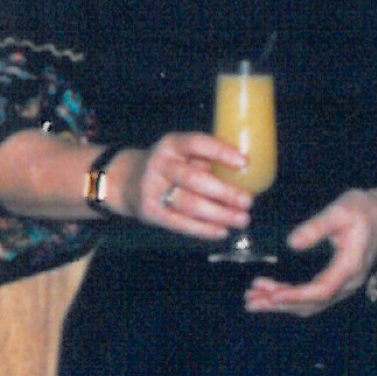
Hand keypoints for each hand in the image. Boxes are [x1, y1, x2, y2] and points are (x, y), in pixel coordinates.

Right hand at [119, 129, 257, 244]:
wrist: (127, 182)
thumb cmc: (170, 167)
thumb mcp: (182, 155)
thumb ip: (207, 162)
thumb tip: (248, 177)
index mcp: (172, 144)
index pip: (196, 143)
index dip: (221, 152)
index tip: (245, 162)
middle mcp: (159, 163)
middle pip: (194, 179)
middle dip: (225, 192)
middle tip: (248, 201)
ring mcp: (152, 188)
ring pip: (189, 204)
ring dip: (220, 214)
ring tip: (242, 219)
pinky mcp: (150, 211)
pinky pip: (180, 223)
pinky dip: (204, 229)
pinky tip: (222, 231)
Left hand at [247, 187, 376, 317]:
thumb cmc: (363, 210)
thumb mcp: (340, 211)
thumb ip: (317, 227)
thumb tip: (292, 243)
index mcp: (350, 266)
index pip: (321, 290)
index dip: (296, 295)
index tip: (271, 296)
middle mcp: (348, 283)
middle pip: (313, 304)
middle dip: (280, 304)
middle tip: (250, 301)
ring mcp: (344, 286)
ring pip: (311, 304)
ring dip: (282, 303)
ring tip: (253, 298)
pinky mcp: (338, 283)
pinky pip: (313, 298)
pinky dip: (291, 298)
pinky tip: (271, 293)